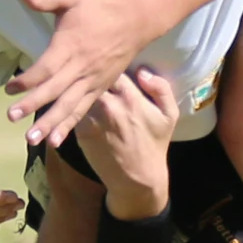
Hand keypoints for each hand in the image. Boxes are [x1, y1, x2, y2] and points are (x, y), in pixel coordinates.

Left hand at [6, 0, 162, 147]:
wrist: (137, 19)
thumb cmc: (101, 6)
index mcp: (71, 45)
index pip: (46, 68)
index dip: (27, 80)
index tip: (9, 89)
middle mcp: (81, 66)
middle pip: (55, 90)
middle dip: (32, 105)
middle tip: (11, 117)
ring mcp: (92, 80)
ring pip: (69, 105)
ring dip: (51, 123)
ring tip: (32, 139)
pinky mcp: (100, 88)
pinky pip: (82, 109)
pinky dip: (69, 125)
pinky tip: (56, 140)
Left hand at [76, 69, 180, 218]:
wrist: (136, 179)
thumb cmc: (154, 144)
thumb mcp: (169, 115)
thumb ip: (160, 88)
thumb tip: (142, 70)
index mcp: (131, 97)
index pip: (113, 68)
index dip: (110, 64)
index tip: (109, 63)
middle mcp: (109, 105)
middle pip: (92, 78)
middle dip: (91, 74)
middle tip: (89, 71)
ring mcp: (92, 119)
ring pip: (80, 94)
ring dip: (79, 89)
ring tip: (77, 85)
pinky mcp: (80, 133)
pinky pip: (74, 112)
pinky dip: (74, 107)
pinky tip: (74, 106)